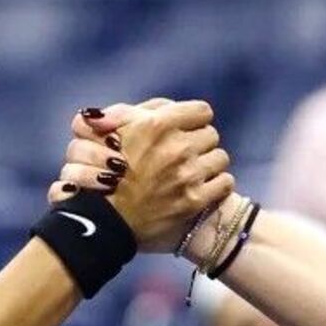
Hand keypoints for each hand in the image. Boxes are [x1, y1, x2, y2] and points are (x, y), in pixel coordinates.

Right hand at [51, 100, 232, 252]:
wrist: (102, 218)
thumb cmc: (100, 169)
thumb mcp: (110, 127)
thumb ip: (140, 110)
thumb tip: (167, 107)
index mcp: (158, 125)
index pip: (201, 111)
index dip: (193, 119)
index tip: (186, 128)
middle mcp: (177, 147)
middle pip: (211, 134)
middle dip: (199, 142)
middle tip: (185, 153)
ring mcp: (189, 175)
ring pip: (220, 157)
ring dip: (208, 163)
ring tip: (193, 171)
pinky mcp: (196, 200)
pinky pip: (225, 182)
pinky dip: (216, 184)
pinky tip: (202, 187)